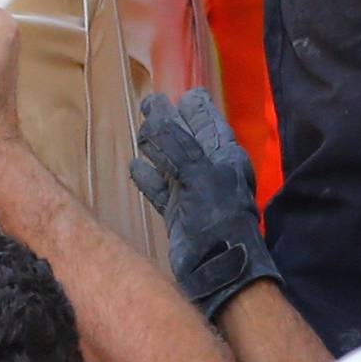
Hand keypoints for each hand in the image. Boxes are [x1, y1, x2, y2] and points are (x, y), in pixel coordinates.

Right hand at [130, 89, 279, 318]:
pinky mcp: (178, 213)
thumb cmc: (218, 216)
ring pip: (170, 161)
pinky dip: (147, 177)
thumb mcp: (199, 172)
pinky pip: (159, 188)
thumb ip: (177, 142)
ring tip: (140, 132)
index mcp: (225, 156)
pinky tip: (134, 167)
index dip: (192, 107)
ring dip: (155, 146)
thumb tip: (157, 111)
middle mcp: (210, 171)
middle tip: (148, 104)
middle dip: (168, 122)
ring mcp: (193, 192)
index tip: (177, 93)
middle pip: (185, 138)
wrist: (219, 267)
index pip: (208, 123)